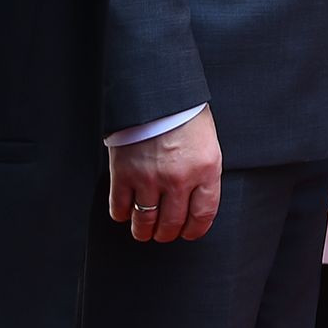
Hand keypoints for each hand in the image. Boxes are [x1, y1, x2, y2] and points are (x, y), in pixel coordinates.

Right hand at [108, 105, 220, 242]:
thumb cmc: (184, 114)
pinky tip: (125, 213)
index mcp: (206, 169)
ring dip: (143, 231)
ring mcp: (150, 178)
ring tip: (143, 231)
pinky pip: (120, 207)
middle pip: (172, 223)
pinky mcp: (124, 174)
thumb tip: (194, 202)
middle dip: (167, 234)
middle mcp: (179, 178)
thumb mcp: (207, 144)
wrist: (156, 93)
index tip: (188, 233)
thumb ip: (203, 174)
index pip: (203, 215)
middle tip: (163, 233)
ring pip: (145, 222)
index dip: (195, 230)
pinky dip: (122, 215)